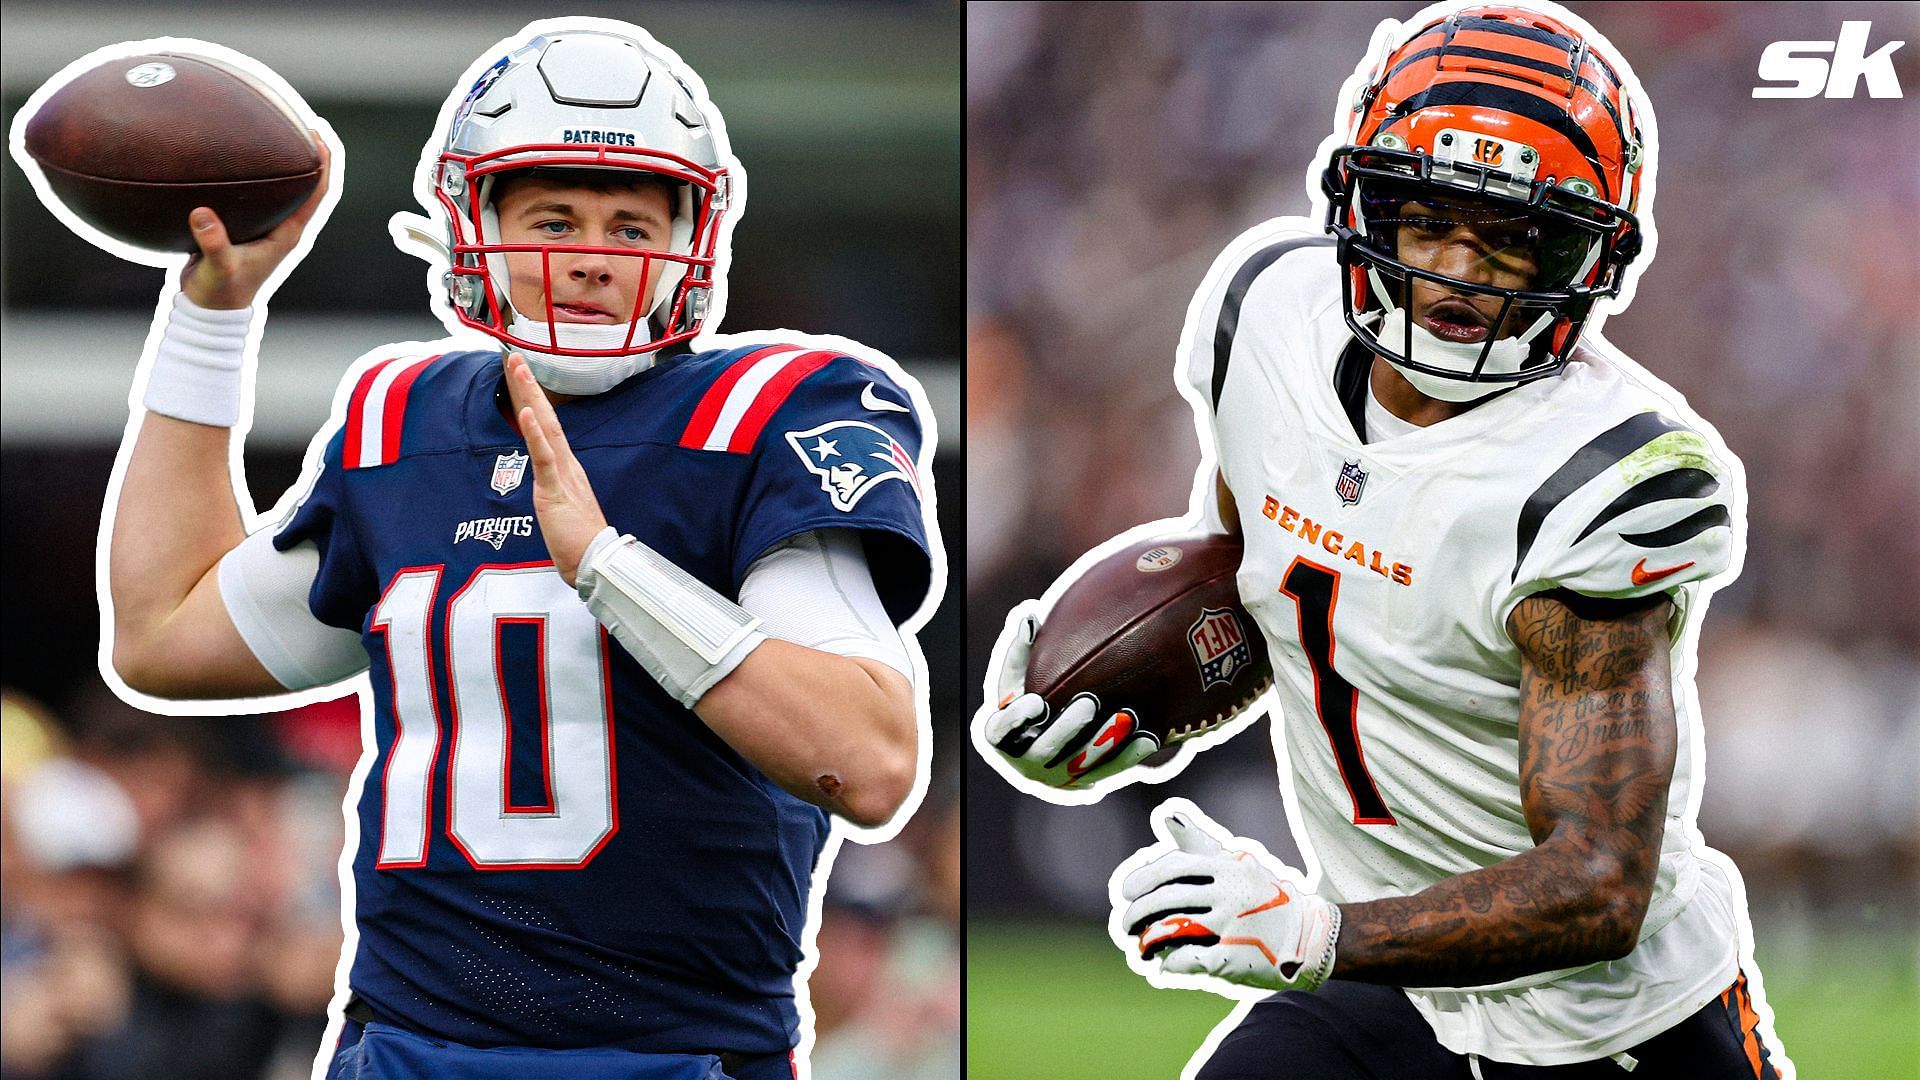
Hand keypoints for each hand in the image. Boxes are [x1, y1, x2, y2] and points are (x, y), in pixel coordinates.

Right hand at [180, 131, 331, 309]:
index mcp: (287, 233)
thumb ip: (213, 242)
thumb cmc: (220, 292)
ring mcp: (264, 225)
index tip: (319, 134)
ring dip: (281, 159)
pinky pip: (251, 193)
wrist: (209, 309)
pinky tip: (229, 152)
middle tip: (301, 118)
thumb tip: (202, 214)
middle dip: (307, 152)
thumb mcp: (218, 268)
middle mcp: (281, 226)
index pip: (317, 193)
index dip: (323, 164)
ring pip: (281, 186)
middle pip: (305, 183)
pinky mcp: (243, 225)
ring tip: (272, 125)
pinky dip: (247, 172)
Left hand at [504, 351, 608, 585]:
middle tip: (516, 357)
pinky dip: (536, 433)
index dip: (535, 399)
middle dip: (529, 386)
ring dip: (531, 396)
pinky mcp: (555, 490)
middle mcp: (566, 464)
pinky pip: (545, 457)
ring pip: (545, 427)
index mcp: (567, 468)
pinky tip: (528, 412)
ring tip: (519, 369)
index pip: (547, 426)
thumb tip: (548, 485)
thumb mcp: (563, 509)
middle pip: (547, 416)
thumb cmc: (580, 541)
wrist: (594, 562)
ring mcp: (562, 475)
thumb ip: (556, 491)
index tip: (523, 375)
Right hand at [977, 603, 1158, 787]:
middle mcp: (1027, 761)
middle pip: (1046, 749)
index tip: (1037, 701)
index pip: (1002, 732)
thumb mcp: (1017, 678)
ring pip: (1082, 764)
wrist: (1044, 745)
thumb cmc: (1027, 698)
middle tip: (1089, 702)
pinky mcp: (1087, 781)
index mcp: (1003, 736)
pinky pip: (1111, 770)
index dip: (1018, 719)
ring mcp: (1059, 775)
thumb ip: (1020, 650)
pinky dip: (1129, 755)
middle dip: (1068, 728)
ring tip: (1126, 716)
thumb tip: (1029, 614)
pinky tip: (1148, 737)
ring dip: (1105, 742)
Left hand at [1117, 805, 1339, 991]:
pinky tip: (1164, 963)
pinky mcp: (1233, 956)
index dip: (1143, 879)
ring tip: (1142, 946)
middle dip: (1137, 914)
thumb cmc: (1264, 896)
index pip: (1173, 868)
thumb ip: (1199, 843)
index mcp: (1227, 868)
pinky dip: (1169, 962)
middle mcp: (1228, 893)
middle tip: (1126, 924)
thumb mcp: (1236, 862)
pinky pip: (1188, 958)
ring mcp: (1231, 925)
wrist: (1310, 935)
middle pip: (1166, 900)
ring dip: (1149, 940)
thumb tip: (1168, 816)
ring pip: (1172, 929)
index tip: (1125, 892)